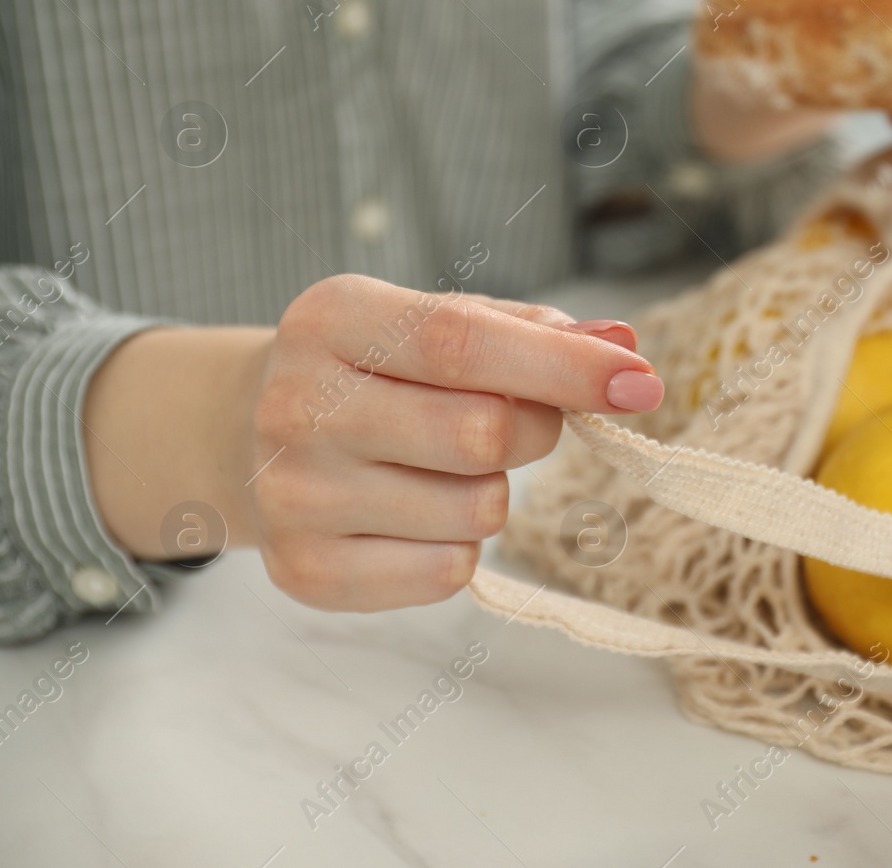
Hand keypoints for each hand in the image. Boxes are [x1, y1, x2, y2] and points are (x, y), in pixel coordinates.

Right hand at [245, 275, 660, 610]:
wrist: (250, 435)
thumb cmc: (378, 369)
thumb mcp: (440, 322)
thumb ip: (534, 331)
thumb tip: (624, 342)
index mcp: (334, 318)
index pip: (462, 343)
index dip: (564, 366)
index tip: (641, 383)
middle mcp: (298, 405)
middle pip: (481, 434)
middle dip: (534, 429)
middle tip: (518, 421)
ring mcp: (293, 495)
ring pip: (475, 511)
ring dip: (492, 492)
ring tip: (440, 468)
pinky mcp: (306, 571)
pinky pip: (447, 573)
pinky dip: (459, 547)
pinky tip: (413, 515)